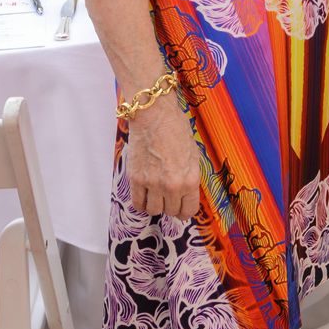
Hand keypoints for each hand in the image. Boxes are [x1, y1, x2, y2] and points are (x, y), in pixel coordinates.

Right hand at [125, 98, 200, 219]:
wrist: (154, 116)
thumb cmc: (176, 130)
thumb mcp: (193, 156)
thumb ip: (189, 177)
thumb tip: (186, 195)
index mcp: (190, 179)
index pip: (188, 210)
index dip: (184, 212)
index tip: (181, 209)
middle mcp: (172, 185)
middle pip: (171, 211)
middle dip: (171, 207)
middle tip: (168, 198)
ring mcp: (153, 183)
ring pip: (154, 210)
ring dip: (156, 206)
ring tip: (156, 196)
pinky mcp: (136, 179)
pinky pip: (137, 203)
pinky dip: (141, 203)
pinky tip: (144, 196)